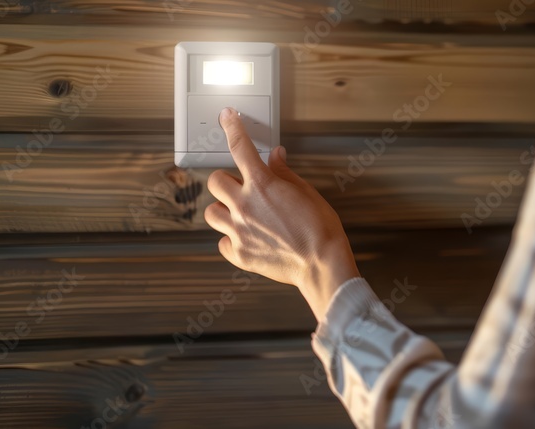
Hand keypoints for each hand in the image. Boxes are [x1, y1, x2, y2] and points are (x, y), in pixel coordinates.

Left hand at [204, 107, 359, 320]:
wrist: (322, 265)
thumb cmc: (321, 230)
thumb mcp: (307, 193)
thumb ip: (284, 173)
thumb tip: (275, 156)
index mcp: (263, 185)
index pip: (240, 147)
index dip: (232, 127)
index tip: (227, 117)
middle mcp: (245, 205)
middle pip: (214, 181)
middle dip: (227, 182)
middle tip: (242, 188)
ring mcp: (239, 231)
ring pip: (211, 212)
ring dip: (224, 210)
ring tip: (242, 215)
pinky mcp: (239, 254)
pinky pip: (222, 242)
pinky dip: (231, 239)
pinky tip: (247, 238)